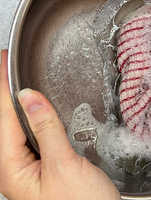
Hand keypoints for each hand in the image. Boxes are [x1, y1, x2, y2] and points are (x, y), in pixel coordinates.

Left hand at [0, 50, 119, 199]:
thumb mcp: (63, 165)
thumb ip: (46, 129)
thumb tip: (30, 99)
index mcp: (12, 168)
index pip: (2, 117)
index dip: (2, 87)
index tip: (3, 62)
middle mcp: (16, 166)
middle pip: (4, 120)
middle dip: (4, 91)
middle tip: (6, 65)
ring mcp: (29, 165)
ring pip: (17, 126)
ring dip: (16, 101)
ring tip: (14, 79)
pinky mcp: (44, 164)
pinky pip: (31, 133)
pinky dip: (31, 114)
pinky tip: (34, 106)